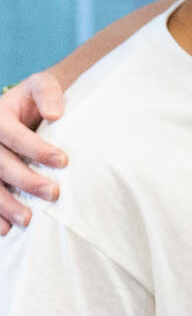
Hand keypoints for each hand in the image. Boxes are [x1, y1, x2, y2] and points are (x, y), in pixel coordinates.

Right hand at [0, 71, 65, 230]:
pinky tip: (5, 230)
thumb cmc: (39, 99)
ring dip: (5, 204)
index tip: (63, 160)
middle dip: (25, 179)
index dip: (35, 148)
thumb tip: (55, 114)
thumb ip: (48, 93)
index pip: (12, 134)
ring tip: (28, 221)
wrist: (28, 108)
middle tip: (53, 193)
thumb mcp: (41, 85)